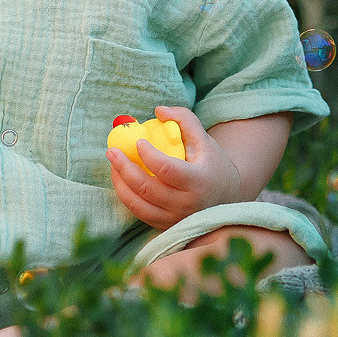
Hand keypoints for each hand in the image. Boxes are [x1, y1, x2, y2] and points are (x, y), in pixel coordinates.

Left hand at [105, 106, 244, 230]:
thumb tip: (158, 111)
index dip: (148, 155)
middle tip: (111, 151)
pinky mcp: (164, 226)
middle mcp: (186, 205)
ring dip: (119, 183)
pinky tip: (121, 179)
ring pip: (137, 204)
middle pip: (146, 188)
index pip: (166, 169)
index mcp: (197, 181)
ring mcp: (174, 219)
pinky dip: (125, 195)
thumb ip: (184, 120)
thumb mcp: (204, 140)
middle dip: (124, 168)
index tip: (139, 141)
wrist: (225, 197)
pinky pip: (138, 212)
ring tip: (113, 164)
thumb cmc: (212, 164)